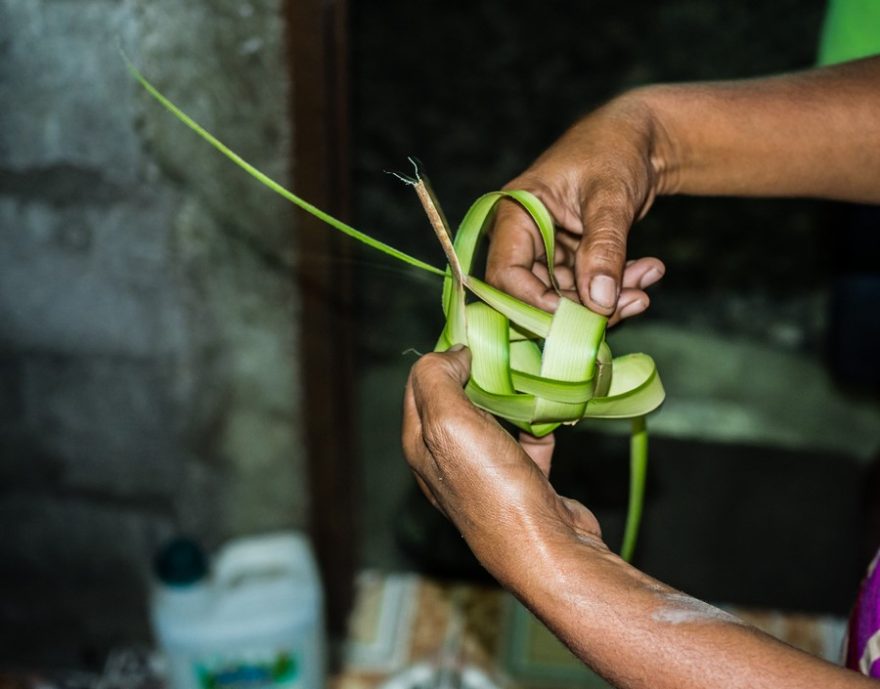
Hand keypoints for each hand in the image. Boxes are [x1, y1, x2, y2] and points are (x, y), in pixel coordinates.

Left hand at [401, 347, 602, 578]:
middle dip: (477, 370)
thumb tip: (450, 354)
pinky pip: (529, 442)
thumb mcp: (450, 423)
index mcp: (421, 446)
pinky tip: (554, 407)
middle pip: (456, 400)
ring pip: (493, 419)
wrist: (548, 550)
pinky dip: (540, 423)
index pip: (418, 386)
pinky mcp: (525, 484)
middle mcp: (448, 462)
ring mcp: (487, 476)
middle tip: (503, 345)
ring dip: (510, 394)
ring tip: (530, 366)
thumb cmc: (493, 487)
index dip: (441, 356)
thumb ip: (437, 379)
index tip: (472, 334)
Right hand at [487, 93, 666, 323]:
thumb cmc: (615, 149)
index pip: (506, 274)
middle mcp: (522, 237)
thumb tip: (599, 302)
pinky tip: (647, 271)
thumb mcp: (610, 197)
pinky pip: (586, 289)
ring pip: (565, 298)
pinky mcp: (570, 260)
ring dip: (607, 299)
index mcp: (515, 214)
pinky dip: (617, 288)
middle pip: (535, 294)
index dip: (535, 302)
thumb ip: (603, 248)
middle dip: (583, 306)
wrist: (640, 139)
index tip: (580, 314)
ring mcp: (546, 252)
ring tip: (647, 279)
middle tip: (631, 301)